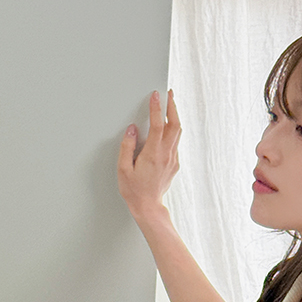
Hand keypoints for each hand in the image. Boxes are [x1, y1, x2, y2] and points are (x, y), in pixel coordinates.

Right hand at [117, 89, 180, 218]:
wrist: (148, 207)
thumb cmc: (135, 190)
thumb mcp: (124, 169)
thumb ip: (127, 147)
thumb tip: (132, 130)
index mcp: (154, 154)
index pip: (158, 125)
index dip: (157, 108)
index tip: (156, 95)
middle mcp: (166, 155)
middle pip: (175, 125)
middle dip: (172, 107)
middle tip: (169, 94)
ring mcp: (172, 159)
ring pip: (177, 133)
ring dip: (174, 117)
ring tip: (169, 106)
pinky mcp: (174, 164)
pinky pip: (175, 143)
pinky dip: (172, 130)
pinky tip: (166, 128)